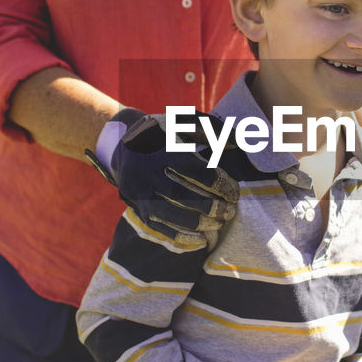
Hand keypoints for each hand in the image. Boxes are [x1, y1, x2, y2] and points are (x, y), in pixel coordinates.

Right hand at [85, 109, 238, 248]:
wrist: (121, 146)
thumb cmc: (162, 134)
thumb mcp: (183, 122)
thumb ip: (212, 129)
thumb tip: (240, 141)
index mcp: (163, 149)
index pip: (198, 172)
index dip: (221, 185)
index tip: (235, 193)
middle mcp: (148, 172)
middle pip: (184, 196)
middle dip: (212, 207)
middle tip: (231, 212)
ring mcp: (140, 193)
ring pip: (172, 215)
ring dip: (200, 224)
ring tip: (219, 224)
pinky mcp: (138, 209)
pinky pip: (160, 228)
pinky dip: (183, 237)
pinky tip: (202, 239)